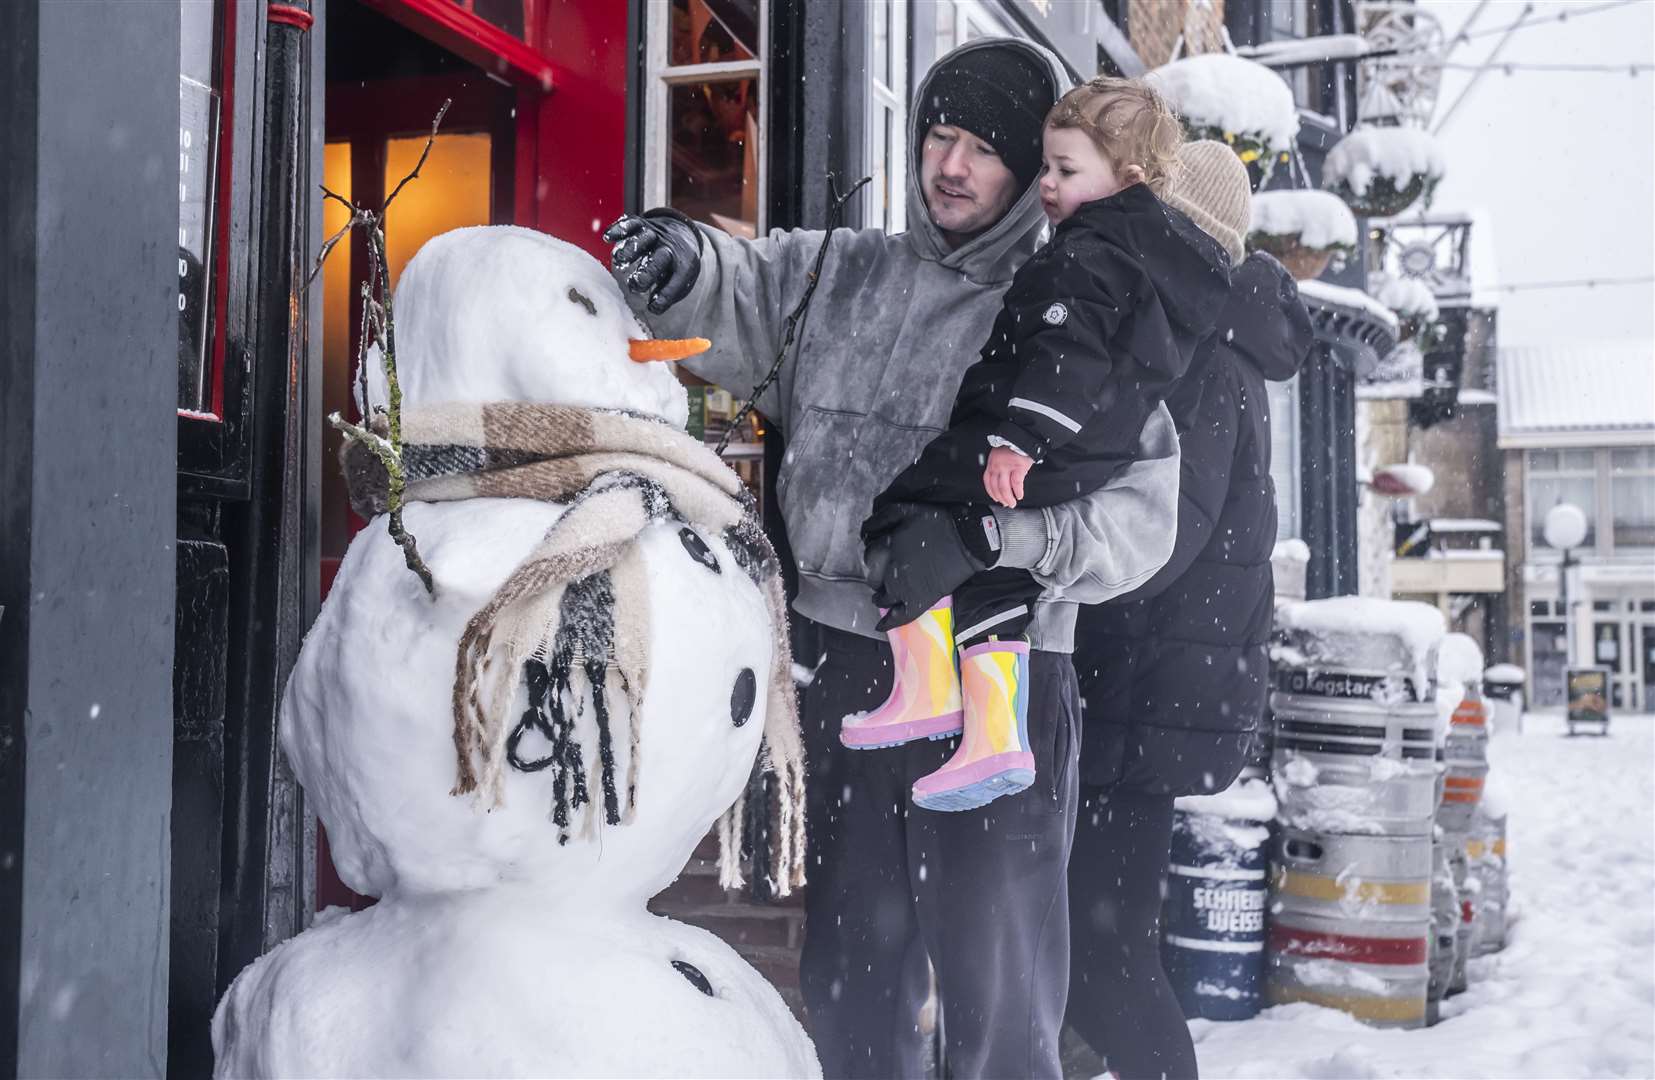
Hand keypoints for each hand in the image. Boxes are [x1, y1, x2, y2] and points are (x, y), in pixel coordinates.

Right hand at [602, 210, 701, 313]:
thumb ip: (667, 294)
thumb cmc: (676, 268)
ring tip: (620, 261)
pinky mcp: (642, 224)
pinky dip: (619, 229)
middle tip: (634, 285)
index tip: (653, 307)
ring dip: (630, 250)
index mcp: (684, 266)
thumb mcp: (680, 282)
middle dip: (646, 273)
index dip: (665, 295)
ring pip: (643, 239)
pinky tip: (608, 237)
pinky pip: (631, 224)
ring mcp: (656, 235)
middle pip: (658, 260)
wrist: (682, 235)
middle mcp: (670, 249)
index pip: (677, 281)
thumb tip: (650, 308)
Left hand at [861, 503, 997, 631]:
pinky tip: (881, 625)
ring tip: (881, 597)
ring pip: (883, 598)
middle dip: (876, 578)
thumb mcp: (905, 509)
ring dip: (881, 597)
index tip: (877, 557)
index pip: (869, 556)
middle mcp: (891, 570)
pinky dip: (888, 623)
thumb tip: (864, 530)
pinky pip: (899, 617)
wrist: (967, 540)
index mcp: (887, 548)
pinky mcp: (919, 601)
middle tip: (880, 578)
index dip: (872, 556)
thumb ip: (881, 519)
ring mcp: (904, 588)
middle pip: (874, 579)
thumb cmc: (938, 522)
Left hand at [983, 446, 1032, 507]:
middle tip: (1006, 504)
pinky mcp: (1018, 467)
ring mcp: (1007, 467)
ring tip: (1013, 503)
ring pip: (1004, 488)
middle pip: (996, 487)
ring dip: (1008, 498)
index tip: (995, 498)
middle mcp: (997, 466)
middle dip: (1001, 498)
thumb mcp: (999, 455)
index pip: (988, 482)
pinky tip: (1019, 495)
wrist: (1022, 437)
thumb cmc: (1012, 445)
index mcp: (992, 464)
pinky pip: (1016, 483)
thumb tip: (1002, 481)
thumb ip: (999, 467)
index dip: (991, 493)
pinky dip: (1018, 492)